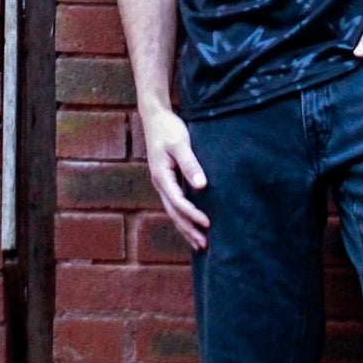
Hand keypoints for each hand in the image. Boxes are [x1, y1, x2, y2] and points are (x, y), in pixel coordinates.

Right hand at [142, 107, 209, 250]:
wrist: (155, 117)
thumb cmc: (168, 129)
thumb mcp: (180, 143)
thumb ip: (190, 164)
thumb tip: (202, 186)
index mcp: (162, 176)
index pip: (178, 202)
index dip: (192, 214)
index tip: (207, 223)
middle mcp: (160, 183)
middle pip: (173, 213)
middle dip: (188, 229)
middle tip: (204, 245)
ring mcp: (162, 183)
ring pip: (172, 211)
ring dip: (185, 227)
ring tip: (199, 243)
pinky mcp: (167, 180)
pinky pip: (174, 204)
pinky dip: (182, 217)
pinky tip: (191, 223)